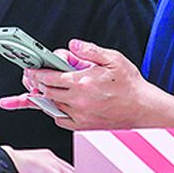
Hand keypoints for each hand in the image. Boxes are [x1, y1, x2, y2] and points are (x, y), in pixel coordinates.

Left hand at [0, 40, 149, 129]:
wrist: (143, 109)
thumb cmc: (130, 85)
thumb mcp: (113, 59)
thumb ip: (90, 50)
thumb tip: (73, 46)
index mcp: (82, 83)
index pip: (49, 78)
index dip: (36, 73)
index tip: (30, 69)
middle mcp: (78, 101)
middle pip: (45, 92)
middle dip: (35, 84)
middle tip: (31, 77)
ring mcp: (79, 116)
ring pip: (50, 106)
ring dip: (43, 97)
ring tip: (37, 89)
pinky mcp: (82, 126)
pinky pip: (60, 119)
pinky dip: (54, 111)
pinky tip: (56, 103)